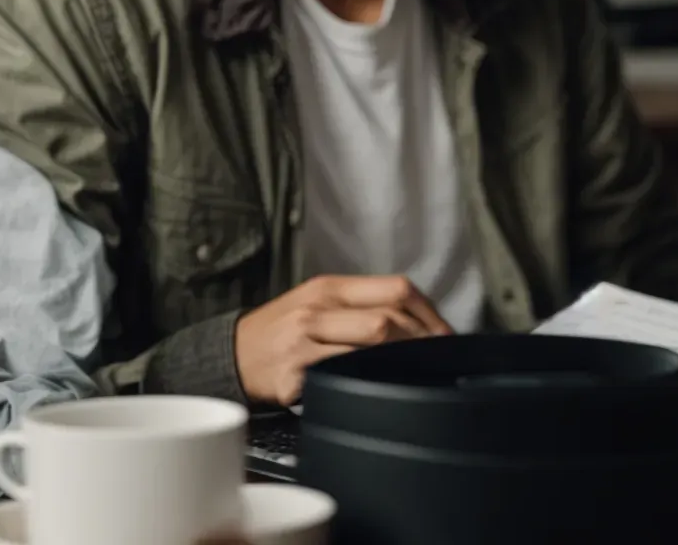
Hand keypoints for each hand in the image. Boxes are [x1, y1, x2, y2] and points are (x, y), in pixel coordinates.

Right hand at [234, 274, 452, 404]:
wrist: (231, 355)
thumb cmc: (283, 330)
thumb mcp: (318, 302)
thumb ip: (362, 305)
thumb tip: (419, 323)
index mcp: (330, 288)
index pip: (396, 289)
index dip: (429, 314)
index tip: (446, 335)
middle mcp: (317, 310)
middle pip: (387, 320)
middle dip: (422, 343)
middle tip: (439, 361)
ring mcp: (304, 343)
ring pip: (369, 347)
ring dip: (400, 363)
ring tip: (415, 374)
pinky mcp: (292, 377)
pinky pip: (339, 379)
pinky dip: (363, 383)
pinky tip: (376, 390)